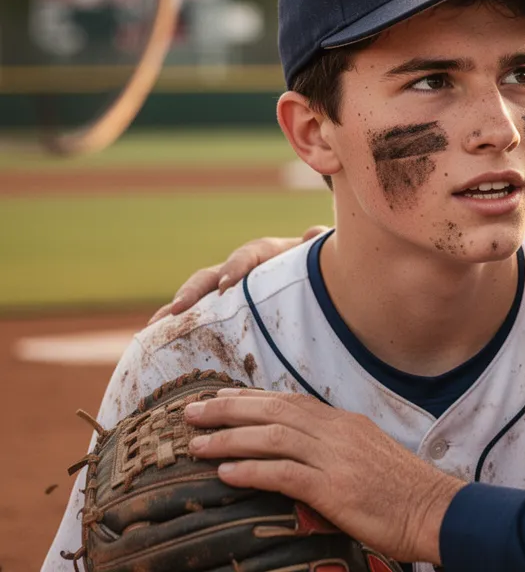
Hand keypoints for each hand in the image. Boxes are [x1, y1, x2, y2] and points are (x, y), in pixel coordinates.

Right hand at [149, 226, 328, 323]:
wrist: (315, 283)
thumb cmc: (318, 271)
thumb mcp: (321, 259)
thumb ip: (318, 247)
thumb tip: (314, 232)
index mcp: (266, 254)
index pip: (248, 255)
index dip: (236, 267)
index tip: (227, 285)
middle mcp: (239, 271)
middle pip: (210, 276)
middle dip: (193, 291)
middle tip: (178, 308)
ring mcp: (226, 292)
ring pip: (195, 297)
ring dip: (175, 310)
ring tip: (154, 326)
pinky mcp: (220, 311)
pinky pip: (196, 317)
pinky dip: (176, 326)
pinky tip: (154, 341)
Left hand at [185, 389, 462, 563]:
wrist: (434, 509)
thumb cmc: (403, 490)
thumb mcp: (369, 455)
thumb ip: (335, 447)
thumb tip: (302, 449)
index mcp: (344, 422)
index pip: (289, 401)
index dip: (251, 399)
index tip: (220, 399)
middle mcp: (337, 431)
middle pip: (274, 411)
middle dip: (229, 410)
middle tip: (191, 412)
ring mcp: (336, 458)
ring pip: (272, 438)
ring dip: (230, 439)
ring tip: (196, 444)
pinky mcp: (335, 488)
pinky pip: (285, 474)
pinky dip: (253, 470)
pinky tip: (226, 473)